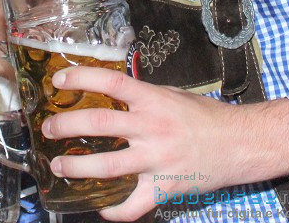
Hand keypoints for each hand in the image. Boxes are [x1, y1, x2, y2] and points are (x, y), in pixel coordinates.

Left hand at [40, 67, 288, 220]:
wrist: (240, 144)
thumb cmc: (206, 117)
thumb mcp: (173, 96)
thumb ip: (143, 96)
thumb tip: (111, 92)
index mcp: (153, 100)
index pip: (111, 82)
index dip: (81, 78)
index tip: (58, 81)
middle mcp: (152, 127)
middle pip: (99, 123)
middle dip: (66, 125)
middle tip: (49, 129)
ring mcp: (157, 159)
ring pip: (107, 165)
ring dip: (77, 167)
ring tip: (59, 166)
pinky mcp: (163, 187)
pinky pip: (132, 206)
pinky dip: (114, 211)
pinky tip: (100, 208)